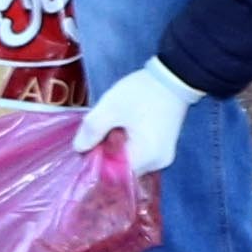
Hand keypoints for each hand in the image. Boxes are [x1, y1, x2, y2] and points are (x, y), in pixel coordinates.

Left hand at [77, 59, 201, 174]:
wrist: (172, 77)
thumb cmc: (142, 93)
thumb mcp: (110, 108)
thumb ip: (91, 130)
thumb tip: (79, 149)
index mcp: (145, 158)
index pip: (112, 174)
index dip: (96, 161)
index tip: (88, 144)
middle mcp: (157, 164)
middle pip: (121, 169)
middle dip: (106, 154)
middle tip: (98, 133)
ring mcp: (162, 157)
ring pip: (129, 161)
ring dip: (116, 149)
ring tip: (111, 128)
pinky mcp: (162, 148)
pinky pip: (138, 154)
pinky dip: (127, 145)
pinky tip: (122, 130)